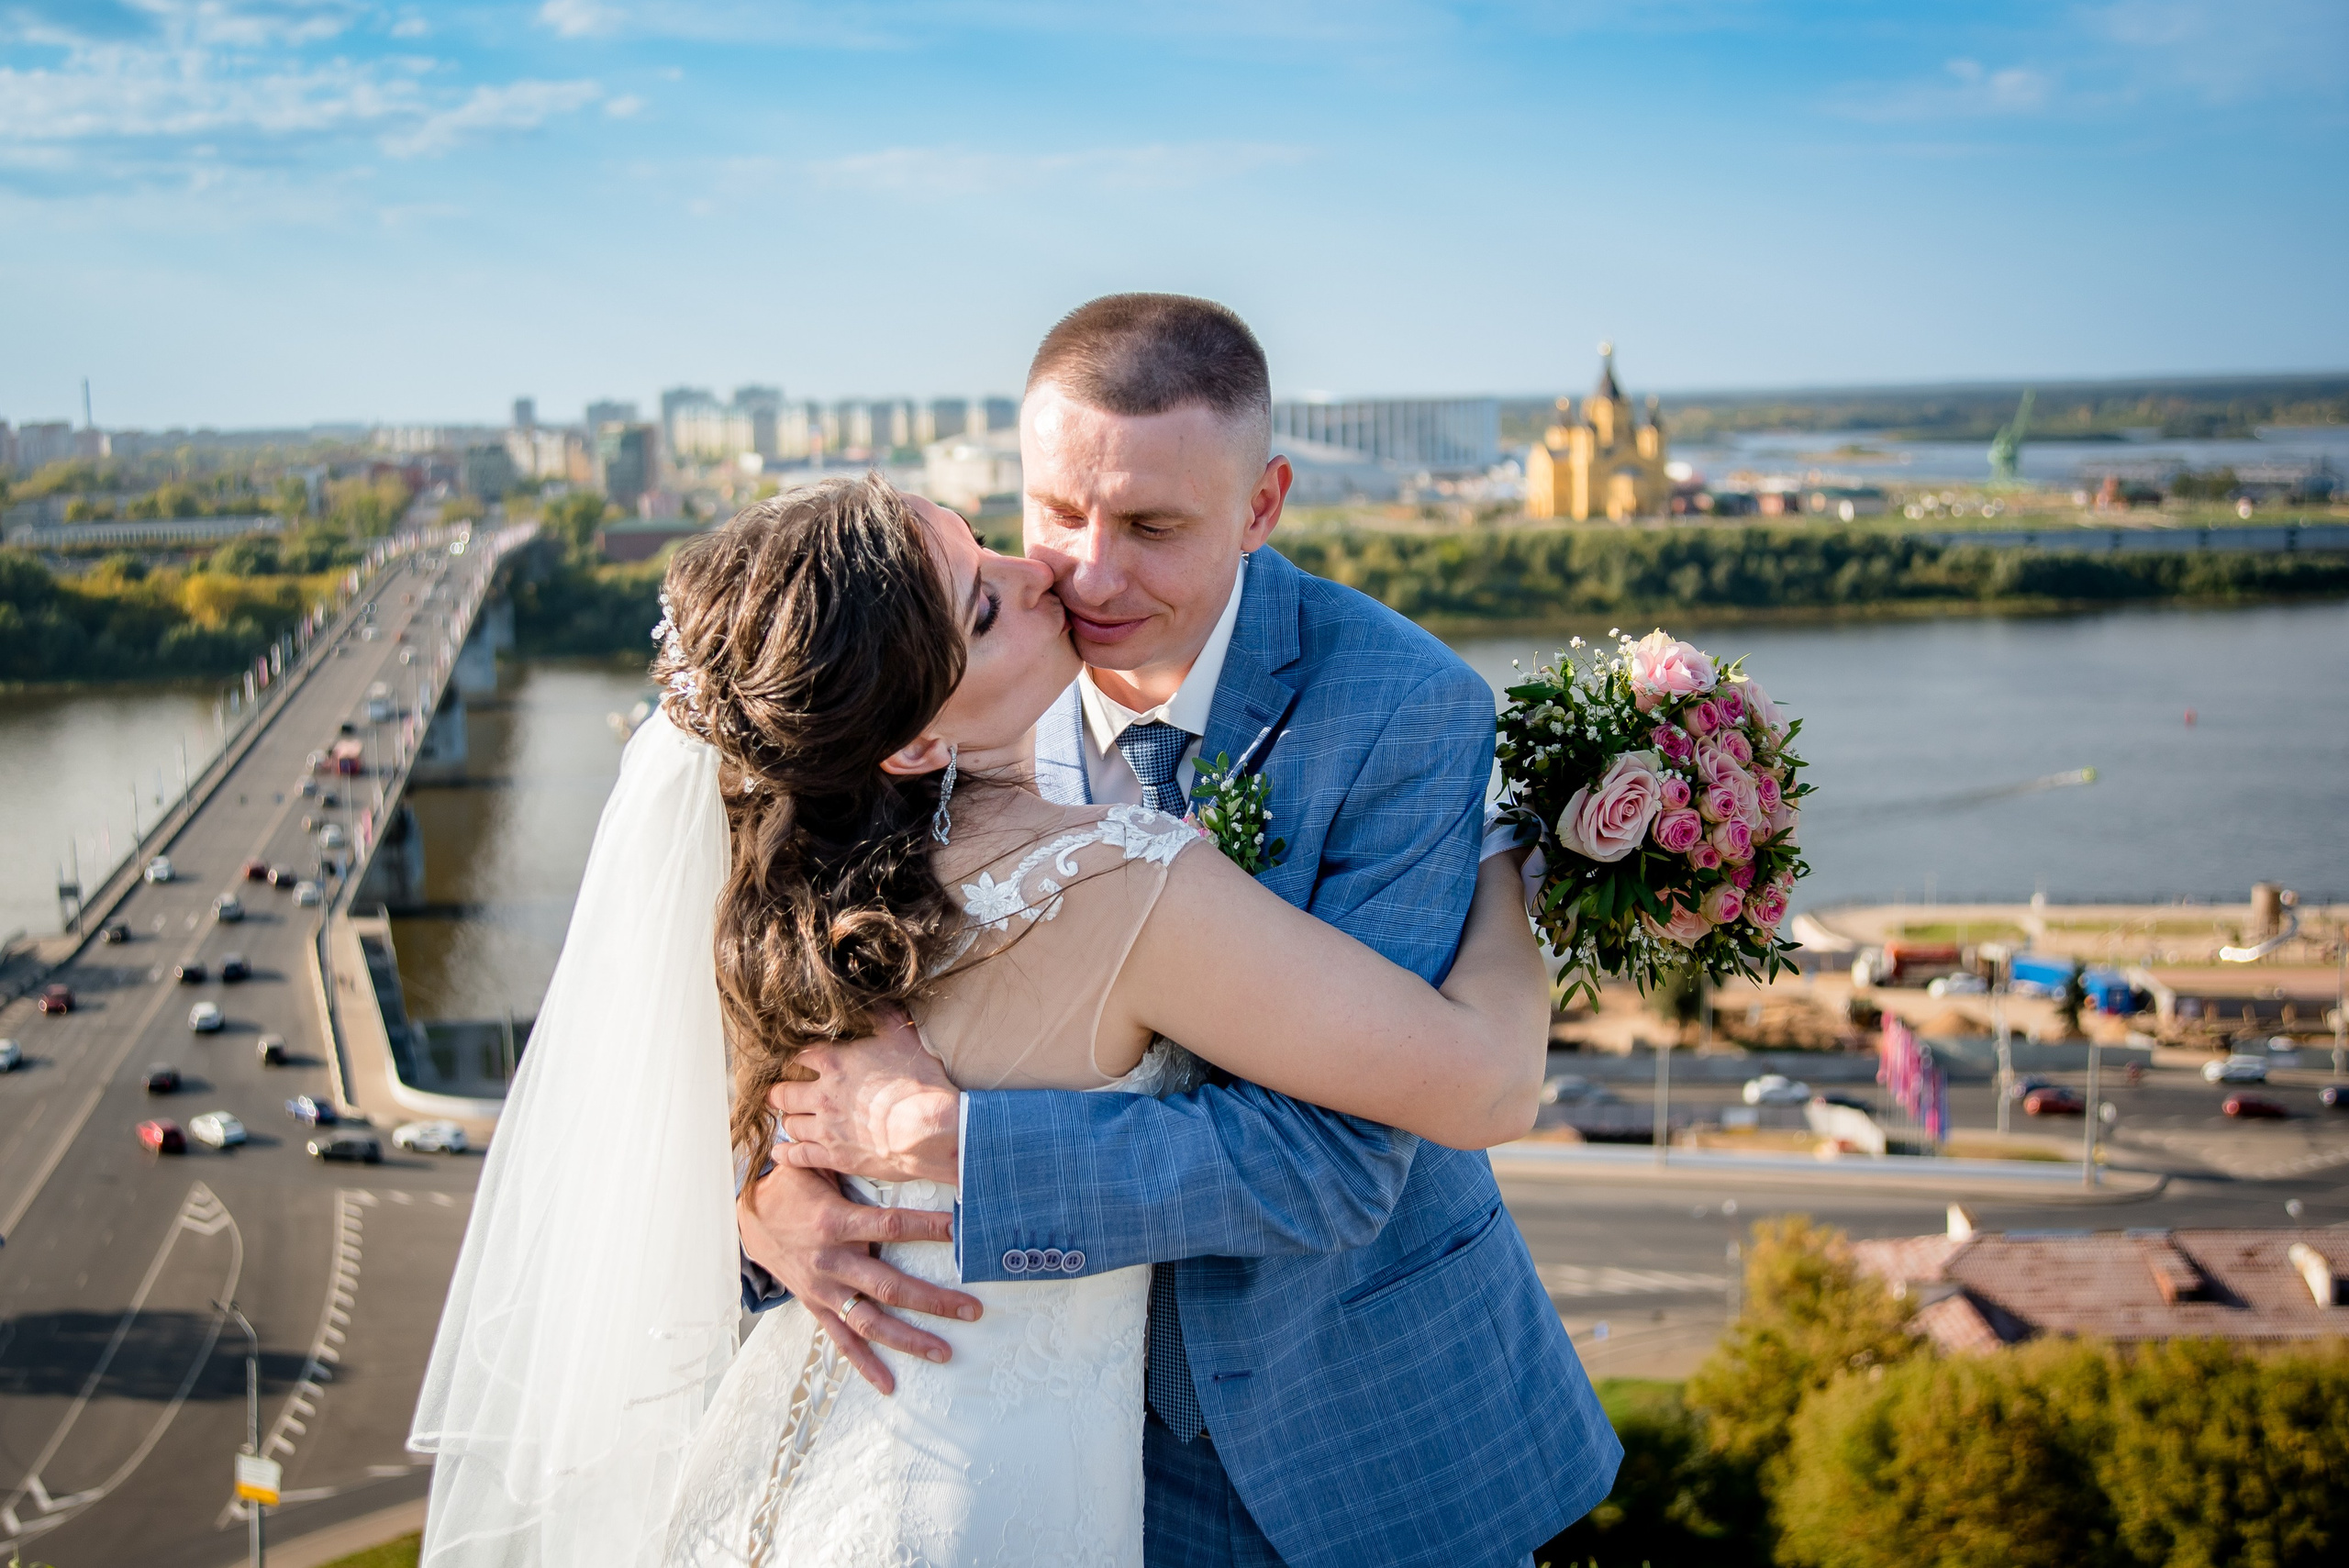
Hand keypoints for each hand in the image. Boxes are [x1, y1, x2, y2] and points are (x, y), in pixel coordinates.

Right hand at [737, 1160, 980, 1394]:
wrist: (745, 1218)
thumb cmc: (792, 1187)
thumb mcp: (819, 1167)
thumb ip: (855, 1165)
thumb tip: (900, 1148)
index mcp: (836, 1222)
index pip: (891, 1226)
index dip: (928, 1228)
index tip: (962, 1231)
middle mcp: (832, 1261)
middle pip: (890, 1285)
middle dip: (934, 1300)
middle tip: (973, 1310)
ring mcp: (824, 1289)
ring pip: (871, 1321)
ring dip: (910, 1339)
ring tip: (945, 1352)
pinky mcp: (815, 1306)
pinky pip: (842, 1341)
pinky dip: (865, 1364)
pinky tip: (890, 1384)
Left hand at [771, 1014, 961, 1186]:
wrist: (928, 1128)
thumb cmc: (918, 1081)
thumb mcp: (902, 1036)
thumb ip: (883, 1016)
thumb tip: (877, 999)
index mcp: (834, 1062)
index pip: (799, 1057)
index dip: (797, 1060)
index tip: (798, 1063)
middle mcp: (822, 1095)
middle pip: (783, 1093)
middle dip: (780, 1092)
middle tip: (780, 1092)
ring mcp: (825, 1128)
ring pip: (790, 1124)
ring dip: (789, 1120)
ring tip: (793, 1118)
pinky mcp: (833, 1156)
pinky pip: (797, 1156)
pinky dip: (786, 1153)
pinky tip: (782, 1150)